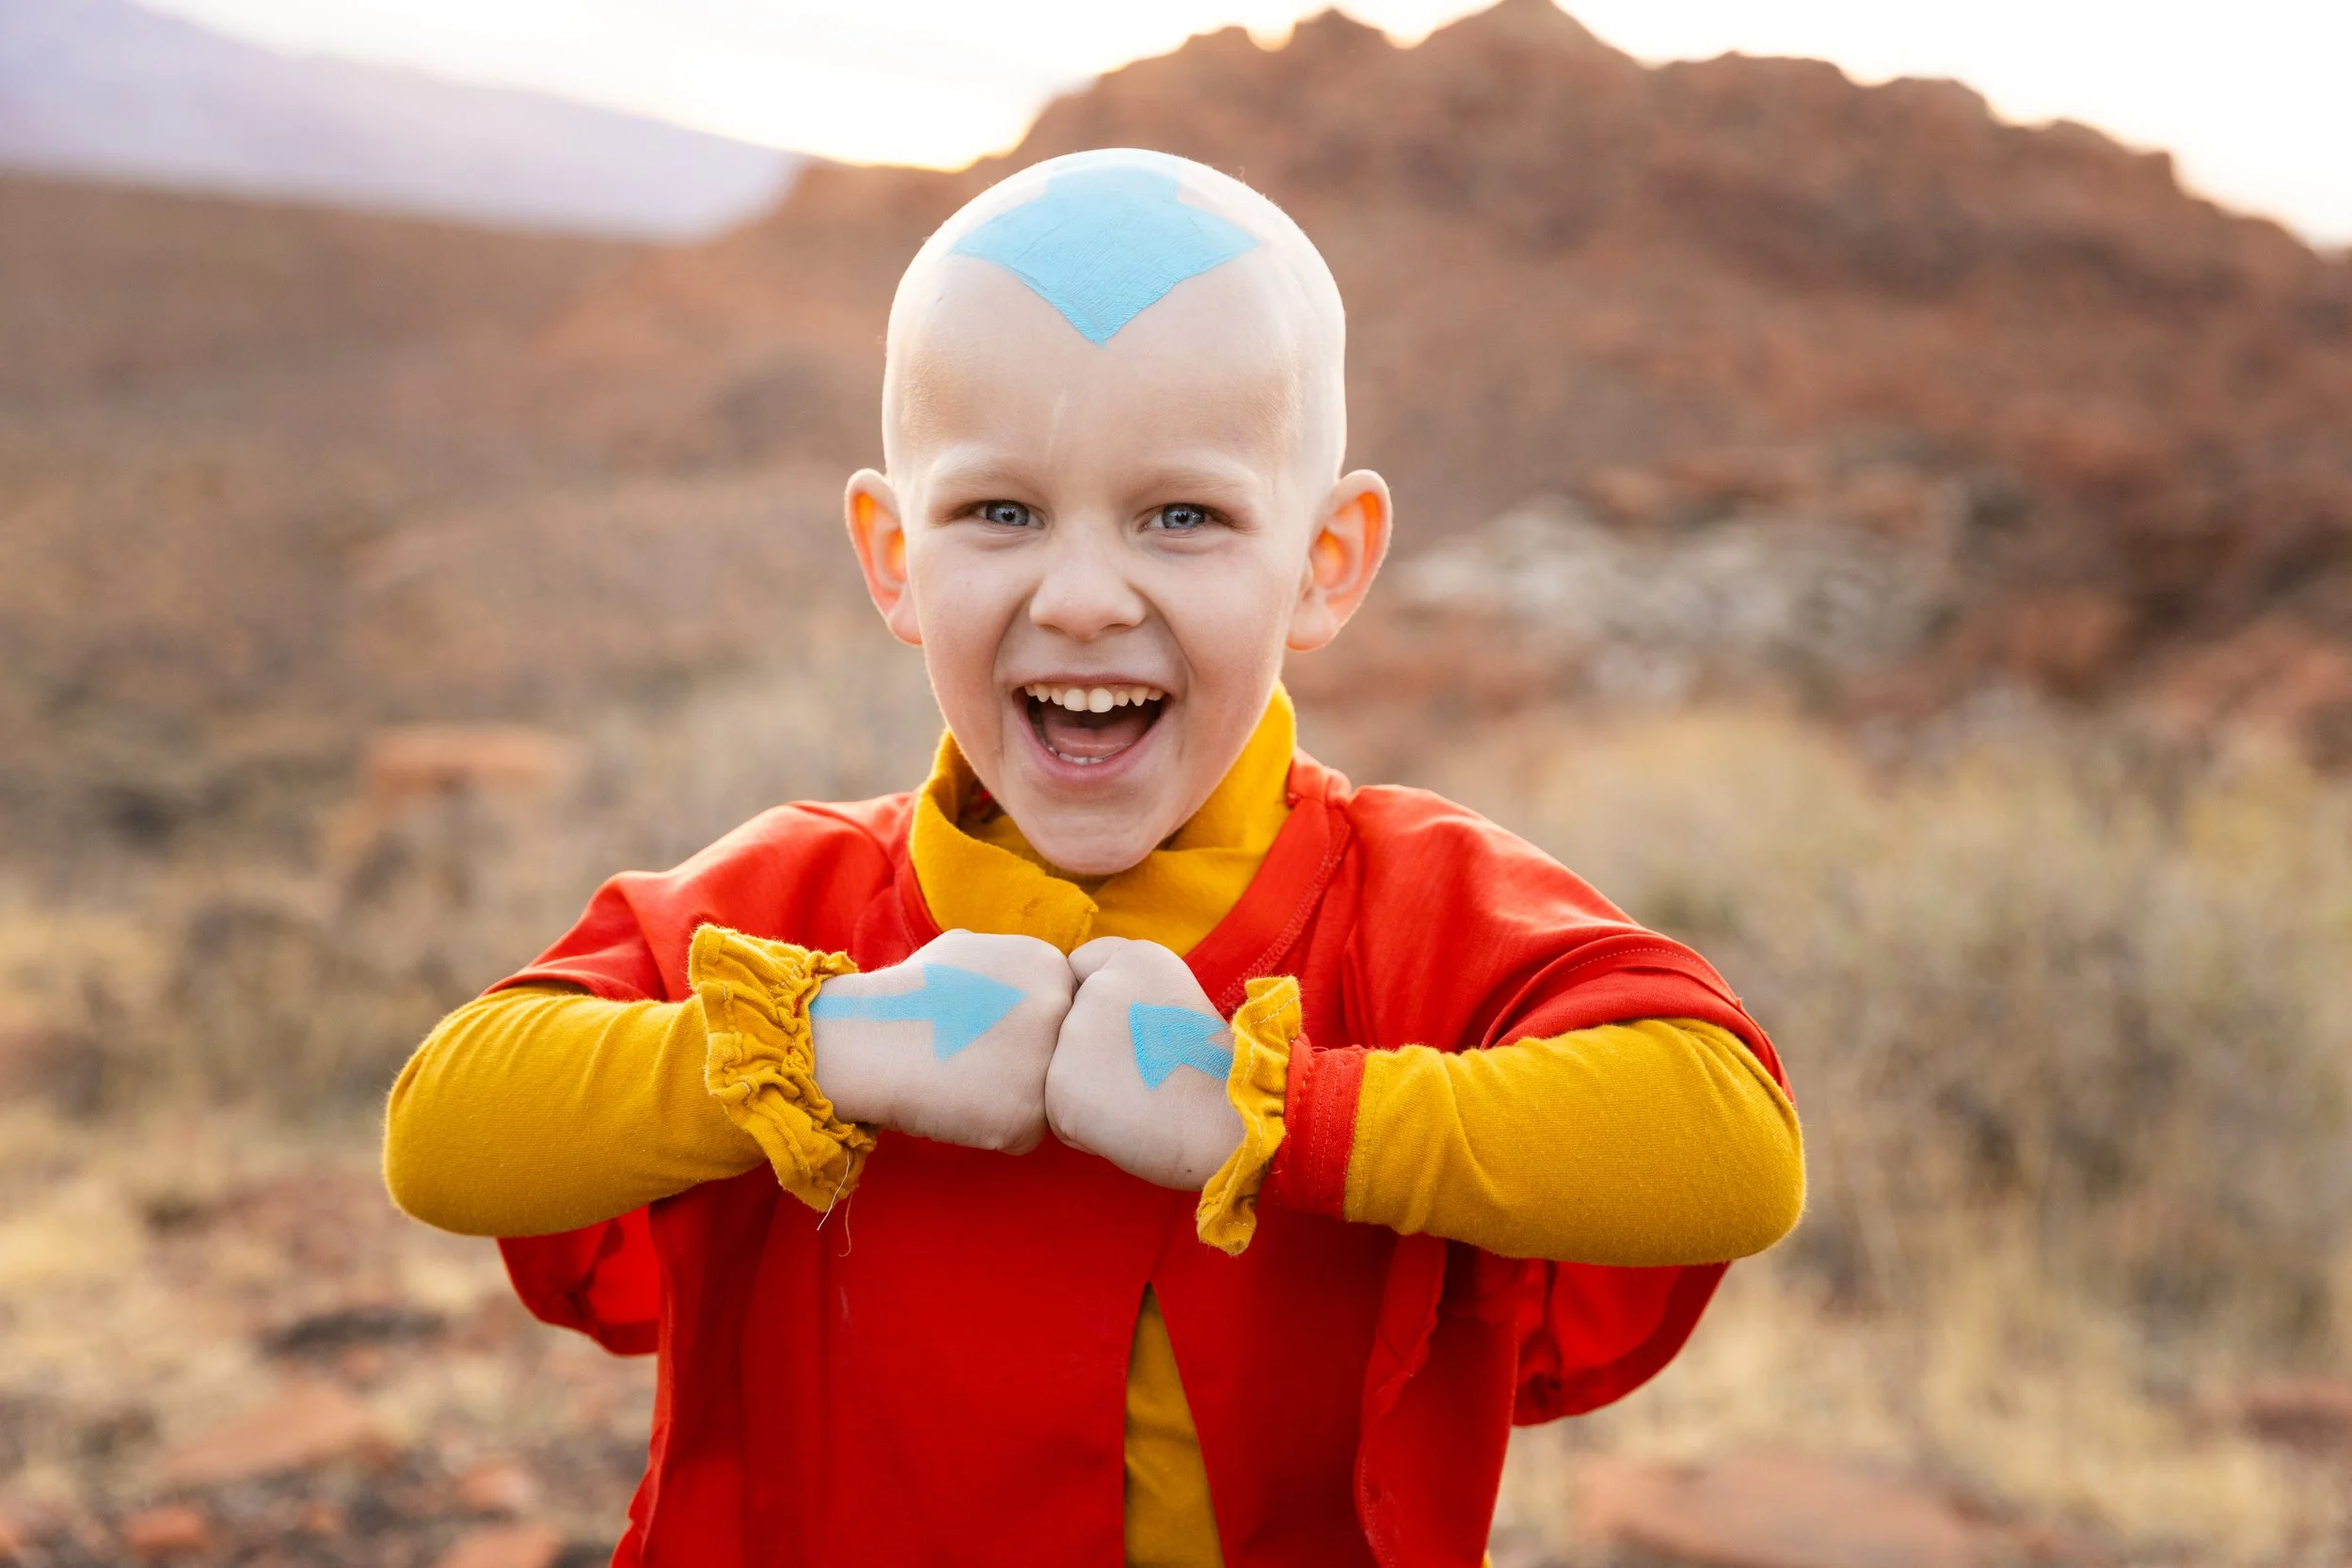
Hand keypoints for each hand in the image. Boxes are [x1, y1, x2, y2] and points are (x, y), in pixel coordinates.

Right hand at [810, 929, 1072, 1152]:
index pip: (1061, 1013)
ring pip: (1048, 1097)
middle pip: (1061, 1055)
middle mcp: (1060, 1010)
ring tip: (964, 1081)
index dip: (1020, 1029)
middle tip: (975, 1060)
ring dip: (1012, 1097)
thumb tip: (1035, 983)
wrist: (866, 1038)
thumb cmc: (909, 994)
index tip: (984, 1031)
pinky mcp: (1030, 1115)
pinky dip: (993, 1130)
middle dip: (1024, 1063)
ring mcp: (1048, 1062)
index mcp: (1051, 967)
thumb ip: (1014, 967)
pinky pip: (1024, 1133)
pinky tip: (957, 1106)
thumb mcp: (970, 950)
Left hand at [1046, 937, 1243, 1189]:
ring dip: (1087, 1091)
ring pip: (1059, 1068)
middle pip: (1068, 1023)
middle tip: (1145, 1076)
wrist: (1233, 1121)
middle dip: (1092, 1055)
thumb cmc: (1211, 1076)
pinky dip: (1083, 1128)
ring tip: (1137, 1103)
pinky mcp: (1060, 1082)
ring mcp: (1075, 1032)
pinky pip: (1057, 1110)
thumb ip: (1125, 997)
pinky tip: (1124, 1126)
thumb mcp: (1174, 1003)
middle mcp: (1098, 984)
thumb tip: (1086, 1019)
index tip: (1137, 1036)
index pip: (1083, 971)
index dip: (1102, 1011)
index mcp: (1133, 957)